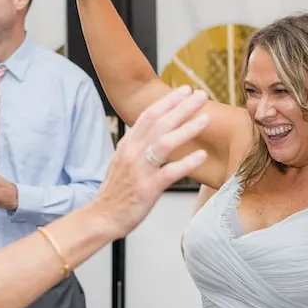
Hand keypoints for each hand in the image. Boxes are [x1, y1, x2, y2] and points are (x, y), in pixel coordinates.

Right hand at [90, 86, 209, 238]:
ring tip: (205, 119)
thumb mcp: (123, 161)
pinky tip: (201, 155)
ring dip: (186, 129)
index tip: (184, 90)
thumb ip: (137, 144)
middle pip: (159, 123)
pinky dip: (186, 163)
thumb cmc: (116, 192)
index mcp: (128, 144)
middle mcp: (133, 153)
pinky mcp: (148, 188)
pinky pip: (169, 173)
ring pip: (164, 143)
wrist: (103, 216)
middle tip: (200, 95)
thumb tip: (153, 131)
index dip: (168, 101)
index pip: (149, 115)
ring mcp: (140, 170)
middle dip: (182, 107)